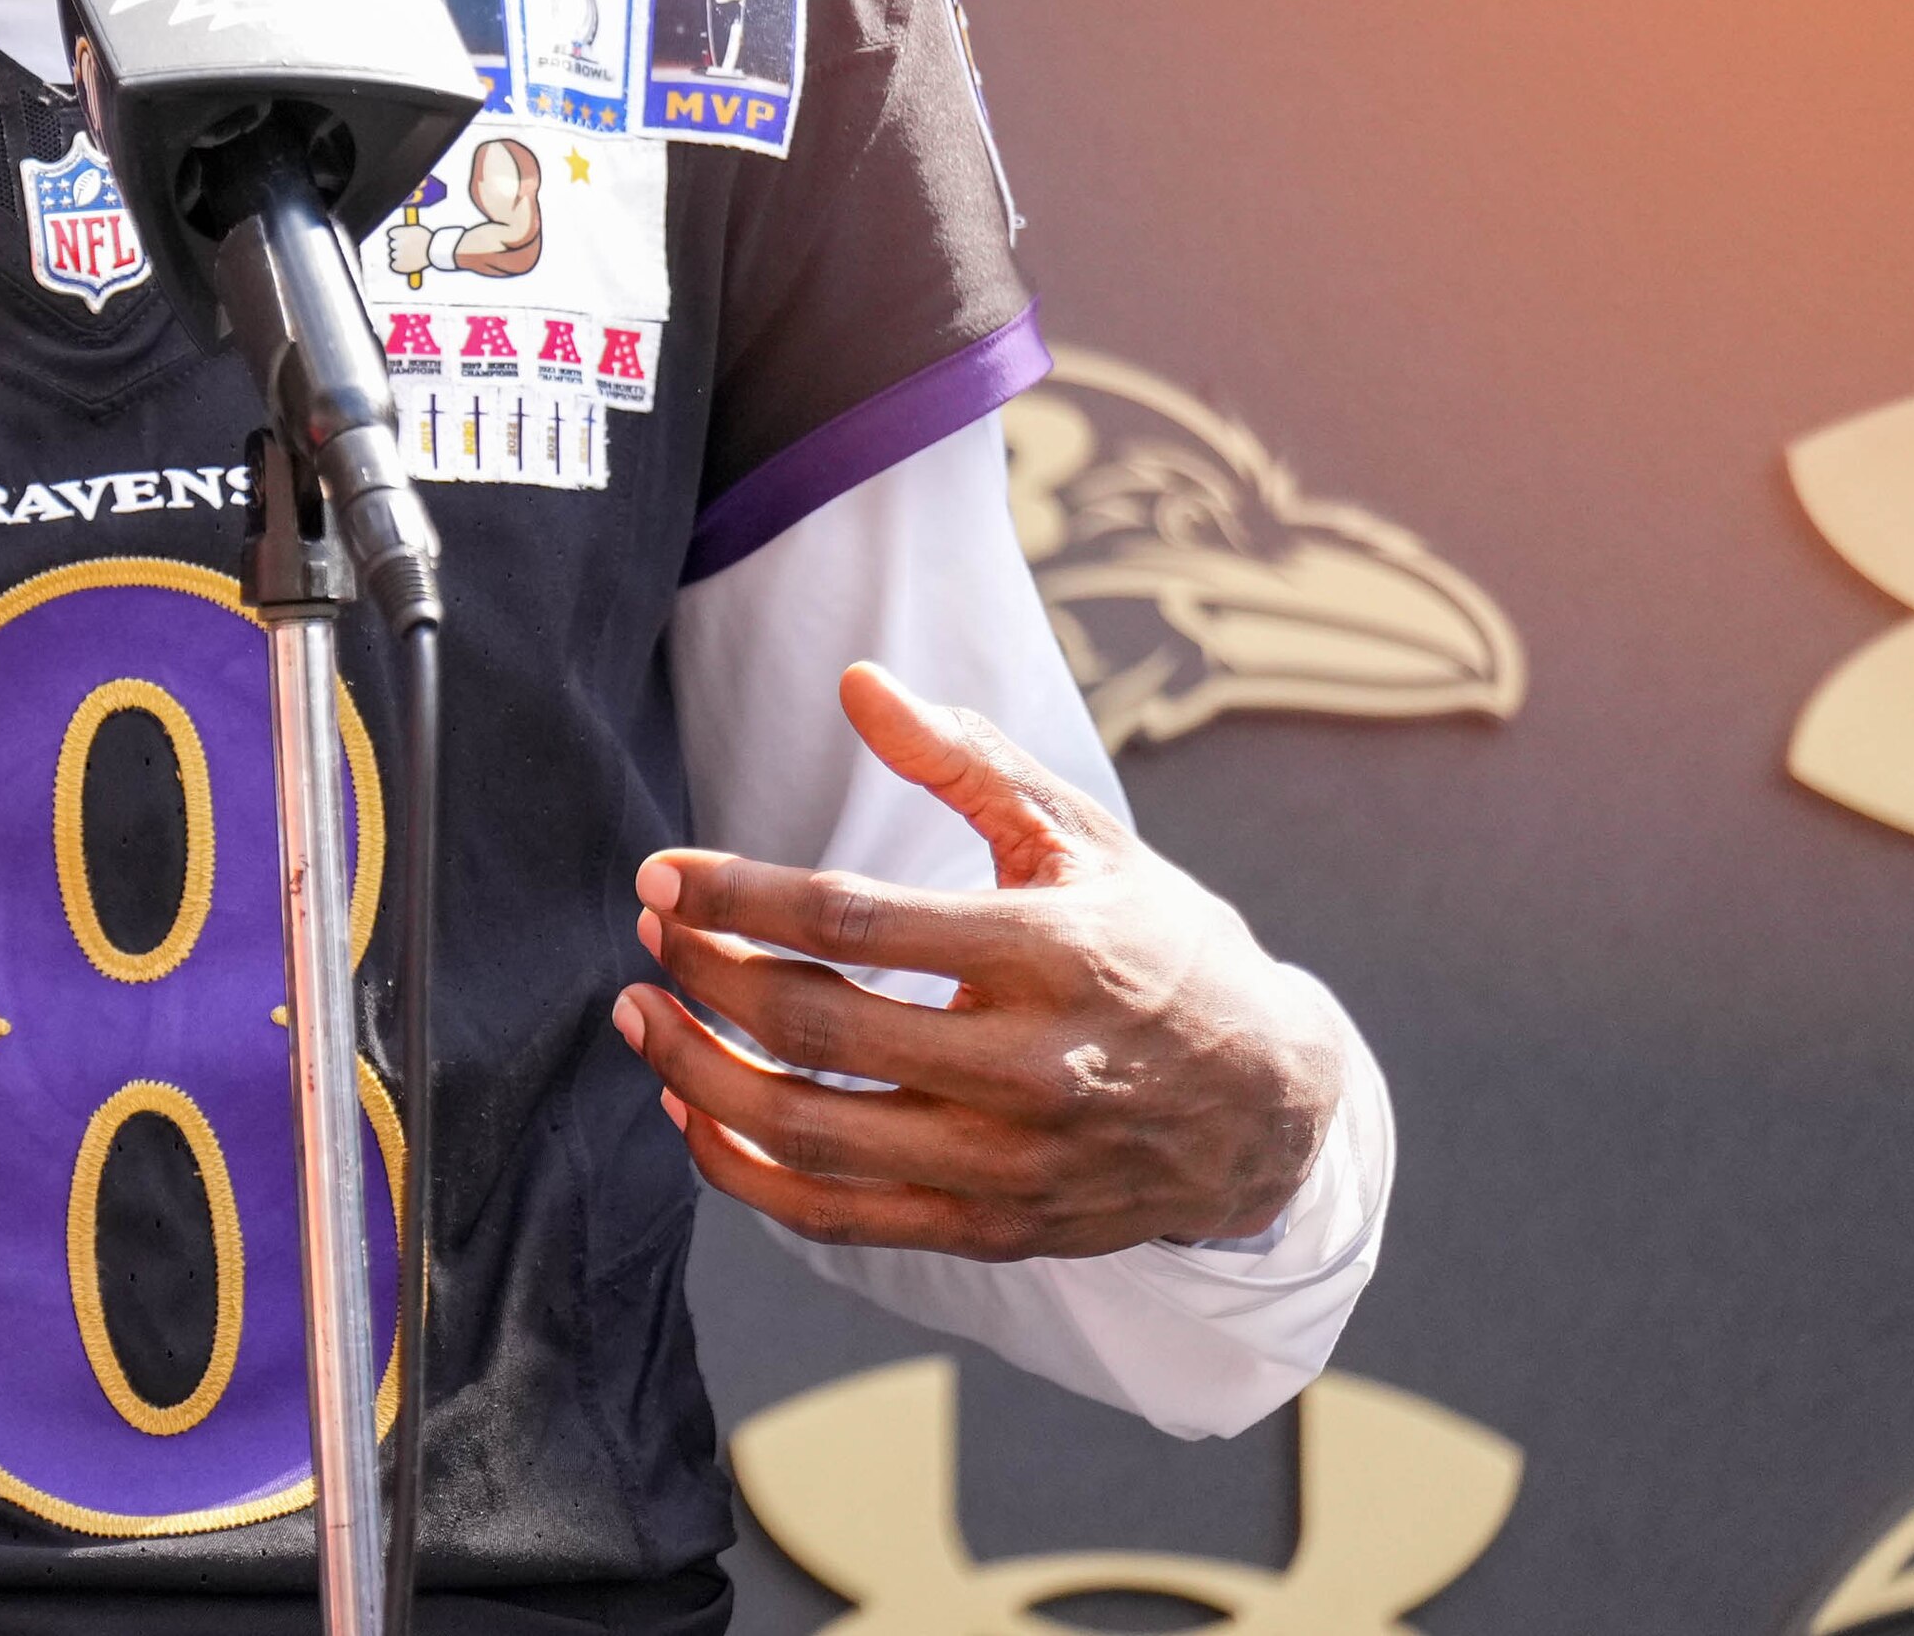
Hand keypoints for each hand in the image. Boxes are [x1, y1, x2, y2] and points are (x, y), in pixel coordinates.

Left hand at [605, 663, 1348, 1259]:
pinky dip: (747, 1173)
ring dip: (697, 1076)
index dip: (735, 897)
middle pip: (817, 1029)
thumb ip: (967, 760)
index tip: (660, 875)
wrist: (1273, 1108)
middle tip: (647, 933)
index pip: (852, 921)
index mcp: (1050, 953)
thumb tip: (859, 683)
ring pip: (812, 1135)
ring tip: (640, 1017)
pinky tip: (693, 1116)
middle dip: (704, 975)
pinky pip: (841, 1218)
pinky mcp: (996, 1230)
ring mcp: (1011, 1164)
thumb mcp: (1085, 840)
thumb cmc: (1162, 950)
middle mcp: (1030, 1067)